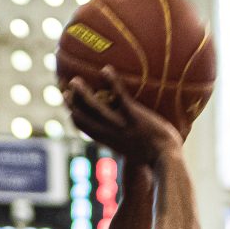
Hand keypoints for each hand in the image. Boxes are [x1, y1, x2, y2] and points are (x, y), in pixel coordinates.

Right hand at [63, 67, 184, 164]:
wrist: (166, 159)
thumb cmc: (159, 158)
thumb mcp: (140, 153)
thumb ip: (135, 143)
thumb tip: (141, 139)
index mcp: (109, 141)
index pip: (86, 129)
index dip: (75, 118)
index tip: (70, 108)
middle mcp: (110, 133)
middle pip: (82, 119)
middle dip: (70, 105)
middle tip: (64, 91)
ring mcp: (120, 124)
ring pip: (94, 108)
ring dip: (81, 94)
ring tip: (74, 81)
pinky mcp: (133, 115)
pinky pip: (119, 96)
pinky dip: (111, 82)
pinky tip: (106, 69)